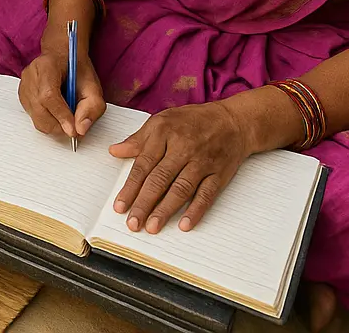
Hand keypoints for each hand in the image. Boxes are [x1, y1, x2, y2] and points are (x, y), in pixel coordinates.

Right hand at [18, 44, 104, 140]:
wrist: (63, 59)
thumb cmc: (77, 71)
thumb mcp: (94, 87)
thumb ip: (91, 108)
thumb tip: (80, 129)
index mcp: (47, 66)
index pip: (49, 96)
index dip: (61, 115)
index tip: (73, 130)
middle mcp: (30, 75)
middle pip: (39, 110)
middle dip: (59, 125)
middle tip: (74, 127)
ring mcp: (23, 86)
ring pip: (36, 118)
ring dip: (54, 124)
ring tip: (66, 114)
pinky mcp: (22, 96)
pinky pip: (34, 118)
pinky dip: (48, 121)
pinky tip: (57, 111)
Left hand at [109, 101, 251, 233]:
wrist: (233, 121)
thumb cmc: (193, 120)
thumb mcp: (161, 120)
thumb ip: (138, 139)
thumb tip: (114, 151)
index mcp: (164, 133)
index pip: (143, 165)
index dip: (130, 187)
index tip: (120, 206)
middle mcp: (183, 149)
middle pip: (160, 179)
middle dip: (144, 203)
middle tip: (133, 222)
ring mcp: (202, 162)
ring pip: (181, 189)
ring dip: (166, 210)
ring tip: (152, 227)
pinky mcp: (219, 174)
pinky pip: (206, 194)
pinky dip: (196, 210)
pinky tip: (185, 224)